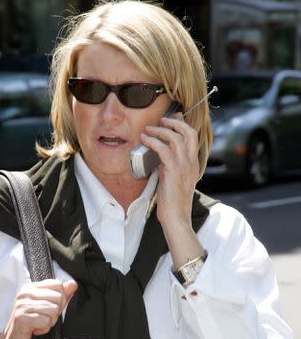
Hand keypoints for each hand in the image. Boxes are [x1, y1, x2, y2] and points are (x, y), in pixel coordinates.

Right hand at [2, 279, 76, 338]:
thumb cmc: (30, 324)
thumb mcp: (47, 306)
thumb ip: (60, 294)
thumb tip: (73, 284)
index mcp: (31, 287)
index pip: (57, 284)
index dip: (60, 299)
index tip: (49, 308)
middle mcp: (25, 293)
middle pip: (58, 297)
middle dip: (55, 312)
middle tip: (42, 318)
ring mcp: (22, 305)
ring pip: (54, 310)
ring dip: (49, 321)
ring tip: (38, 324)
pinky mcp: (22, 318)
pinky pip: (46, 321)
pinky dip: (44, 328)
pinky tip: (35, 330)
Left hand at [141, 116, 203, 266]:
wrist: (176, 218)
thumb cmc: (173, 203)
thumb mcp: (173, 181)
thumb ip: (170, 168)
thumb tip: (159, 158)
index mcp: (194, 165)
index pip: (193, 138)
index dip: (181, 126)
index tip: (169, 122)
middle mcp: (191, 163)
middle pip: (189, 132)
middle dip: (174, 122)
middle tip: (161, 120)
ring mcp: (184, 166)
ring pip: (175, 137)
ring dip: (160, 130)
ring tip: (148, 129)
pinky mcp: (173, 170)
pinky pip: (163, 148)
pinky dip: (153, 140)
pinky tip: (144, 139)